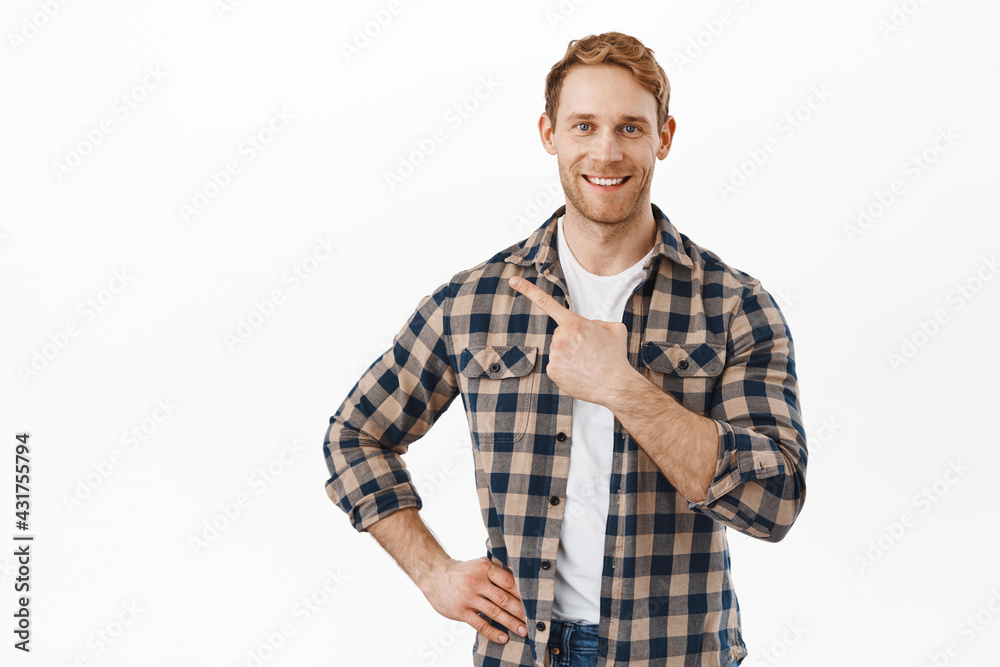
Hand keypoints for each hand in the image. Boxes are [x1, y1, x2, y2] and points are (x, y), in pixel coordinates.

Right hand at [418, 556, 527, 644]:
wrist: (433, 575)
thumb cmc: (462, 571)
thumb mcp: (478, 565)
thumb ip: (496, 574)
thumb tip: (519, 586)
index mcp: (484, 568)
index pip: (508, 582)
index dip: (522, 594)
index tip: (533, 603)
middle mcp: (477, 581)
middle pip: (504, 599)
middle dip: (520, 611)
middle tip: (532, 621)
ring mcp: (468, 597)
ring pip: (494, 612)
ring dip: (511, 623)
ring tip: (523, 631)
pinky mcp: (461, 611)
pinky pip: (480, 624)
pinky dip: (493, 632)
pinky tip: (503, 638)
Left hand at [508, 275, 634, 405]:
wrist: (615, 385)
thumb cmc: (615, 356)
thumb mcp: (614, 328)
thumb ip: (597, 321)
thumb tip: (588, 326)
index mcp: (574, 323)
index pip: (545, 302)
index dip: (527, 289)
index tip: (512, 281)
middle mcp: (560, 337)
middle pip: (561, 333)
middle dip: (572, 339)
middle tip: (589, 351)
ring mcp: (554, 355)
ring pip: (559, 350)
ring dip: (570, 355)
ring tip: (587, 363)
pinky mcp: (552, 371)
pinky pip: (557, 365)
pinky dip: (567, 369)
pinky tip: (580, 373)